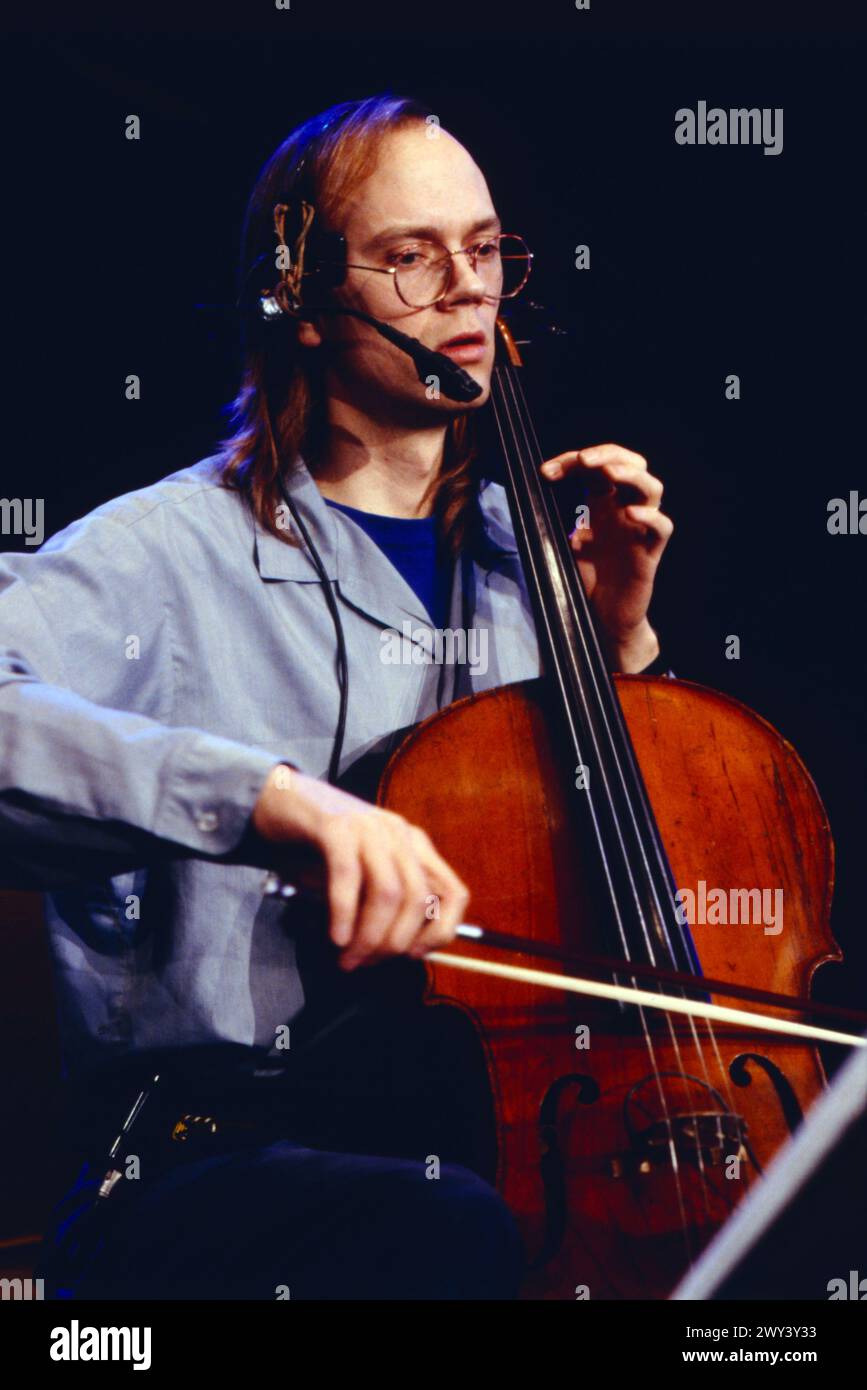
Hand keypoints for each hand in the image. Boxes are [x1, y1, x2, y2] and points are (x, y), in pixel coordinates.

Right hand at [251, 766, 469, 969]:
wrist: (272, 801)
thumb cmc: (315, 847)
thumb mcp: (358, 878)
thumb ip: (379, 905)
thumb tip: (394, 951)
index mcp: (413, 846)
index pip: (454, 895)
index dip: (440, 933)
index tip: (410, 956)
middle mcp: (398, 833)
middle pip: (419, 900)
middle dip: (393, 944)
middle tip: (364, 963)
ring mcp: (369, 826)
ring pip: (388, 892)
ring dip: (369, 936)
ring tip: (348, 958)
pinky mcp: (336, 825)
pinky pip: (348, 876)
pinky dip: (344, 913)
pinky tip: (336, 937)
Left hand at [540, 443, 672, 671]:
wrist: (604, 617)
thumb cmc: (589, 579)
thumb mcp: (568, 543)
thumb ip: (560, 521)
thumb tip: (536, 499)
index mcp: (604, 504)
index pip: (596, 466)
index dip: (572, 461)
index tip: (545, 472)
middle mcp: (625, 510)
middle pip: (632, 465)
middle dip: (608, 453)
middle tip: (583, 459)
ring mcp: (640, 529)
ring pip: (652, 487)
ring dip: (630, 474)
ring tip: (608, 473)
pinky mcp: (651, 552)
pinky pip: (662, 527)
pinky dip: (650, 516)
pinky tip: (629, 513)